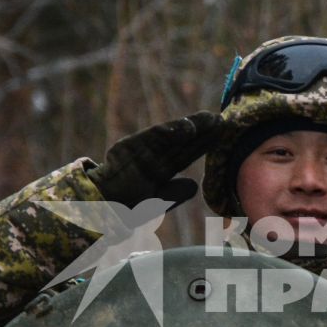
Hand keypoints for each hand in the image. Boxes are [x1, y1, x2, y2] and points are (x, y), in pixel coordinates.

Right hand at [90, 111, 220, 207]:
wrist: (103, 208)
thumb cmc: (129, 207)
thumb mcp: (156, 202)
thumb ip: (174, 194)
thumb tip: (194, 184)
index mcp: (162, 168)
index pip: (188, 153)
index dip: (205, 143)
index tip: (223, 133)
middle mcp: (154, 156)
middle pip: (182, 141)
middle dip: (202, 130)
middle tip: (222, 119)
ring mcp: (142, 149)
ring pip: (170, 136)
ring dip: (190, 126)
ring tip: (208, 119)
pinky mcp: (128, 146)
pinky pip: (150, 137)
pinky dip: (167, 131)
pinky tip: (186, 126)